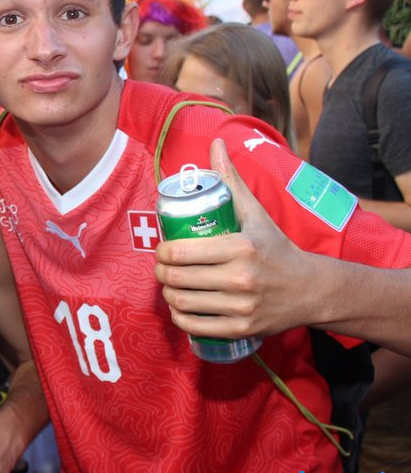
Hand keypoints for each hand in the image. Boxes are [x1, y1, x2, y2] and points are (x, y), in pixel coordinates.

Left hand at [154, 138, 306, 338]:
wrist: (312, 290)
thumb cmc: (276, 247)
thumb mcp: (255, 213)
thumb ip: (231, 180)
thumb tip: (215, 143)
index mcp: (241, 247)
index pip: (181, 252)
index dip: (162, 252)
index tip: (162, 249)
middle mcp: (241, 278)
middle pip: (176, 279)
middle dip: (160, 273)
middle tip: (161, 267)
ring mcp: (241, 307)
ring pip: (182, 303)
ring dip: (167, 295)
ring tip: (169, 286)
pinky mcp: (241, 329)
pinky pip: (195, 327)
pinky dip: (180, 318)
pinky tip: (180, 307)